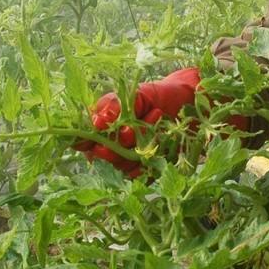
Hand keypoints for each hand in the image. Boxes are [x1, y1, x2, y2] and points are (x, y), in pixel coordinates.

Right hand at [76, 67, 200, 173]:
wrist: (187, 102)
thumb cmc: (156, 96)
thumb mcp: (134, 94)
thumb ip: (114, 106)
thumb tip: (96, 122)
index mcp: (101, 127)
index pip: (81, 141)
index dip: (85, 140)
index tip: (99, 130)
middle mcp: (111, 146)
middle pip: (102, 155)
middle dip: (117, 142)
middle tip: (131, 126)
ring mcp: (129, 160)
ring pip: (122, 164)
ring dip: (139, 142)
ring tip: (155, 117)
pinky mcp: (147, 170)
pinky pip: (141, 173)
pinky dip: (151, 155)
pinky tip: (161, 134)